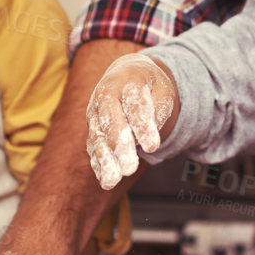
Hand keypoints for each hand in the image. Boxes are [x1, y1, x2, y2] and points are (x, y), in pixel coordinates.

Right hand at [85, 53, 177, 189]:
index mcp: (128, 81)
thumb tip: (150, 134)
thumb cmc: (148, 85)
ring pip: (98, 137)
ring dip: (105, 160)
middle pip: (111, 121)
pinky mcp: (92, 127)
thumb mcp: (162, 89)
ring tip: (112, 180)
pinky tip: (104, 179)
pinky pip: (93, 146)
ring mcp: (95, 112)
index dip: (143, 126)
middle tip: (129, 168)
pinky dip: (98, 163)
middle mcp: (106, 95)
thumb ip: (159, 109)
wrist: (125, 74)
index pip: (136, 104)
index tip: (152, 147)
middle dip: (120, 146)